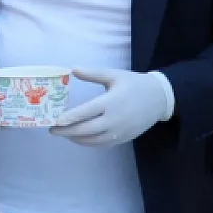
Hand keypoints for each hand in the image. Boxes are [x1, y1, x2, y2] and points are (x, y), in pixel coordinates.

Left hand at [51, 68, 174, 146]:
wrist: (160, 99)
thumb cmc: (134, 84)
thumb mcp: (114, 75)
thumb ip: (93, 74)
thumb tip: (73, 69)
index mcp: (111, 102)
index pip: (87, 112)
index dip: (70, 118)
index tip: (56, 121)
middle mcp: (115, 120)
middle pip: (87, 129)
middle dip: (67, 131)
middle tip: (52, 130)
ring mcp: (120, 131)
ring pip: (94, 140)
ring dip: (76, 138)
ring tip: (63, 133)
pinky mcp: (124, 138)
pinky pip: (103, 143)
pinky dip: (88, 142)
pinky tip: (78, 138)